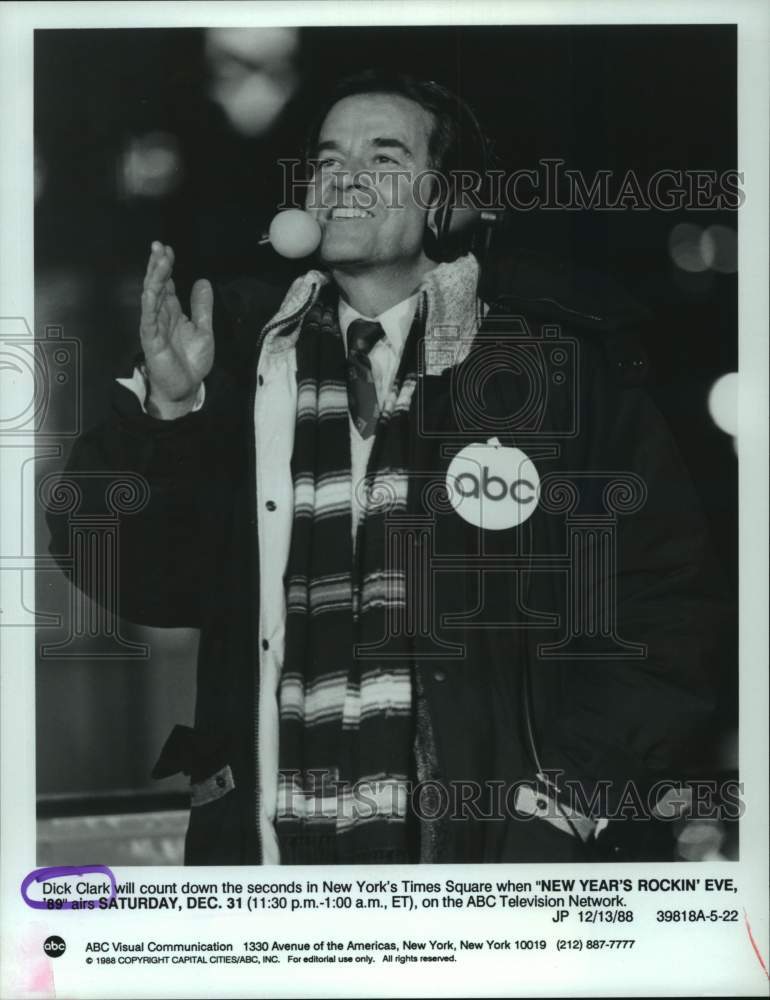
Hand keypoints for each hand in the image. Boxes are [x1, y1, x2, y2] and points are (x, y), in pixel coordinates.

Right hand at [139, 242, 213, 418]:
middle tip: (159, 246)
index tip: (168, 250)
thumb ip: (202, 307)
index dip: (166, 267)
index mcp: (172, 312)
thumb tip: (203, 281)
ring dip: (154, 278)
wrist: (186, 388)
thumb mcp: (204, 329)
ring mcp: (154, 326)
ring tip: (158, 260)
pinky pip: (149, 317)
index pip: (166, 284)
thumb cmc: (191, 362)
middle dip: (157, 265)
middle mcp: (161, 316)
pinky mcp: (151, 339)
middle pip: (156, 285)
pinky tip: (152, 288)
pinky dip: (150, 302)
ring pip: (151, 297)